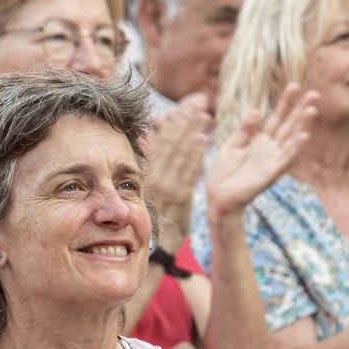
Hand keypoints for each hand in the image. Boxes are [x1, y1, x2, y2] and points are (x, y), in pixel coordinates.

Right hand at [142, 95, 212, 252]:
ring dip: (193, 132)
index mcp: (146, 170)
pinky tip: (203, 142)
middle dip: (187, 118)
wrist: (154, 248)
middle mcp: (154, 175)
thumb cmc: (151, 216)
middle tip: (201, 100)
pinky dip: (195, 156)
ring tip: (205, 115)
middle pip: (171, 140)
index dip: (176, 118)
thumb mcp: (144, 187)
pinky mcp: (179, 198)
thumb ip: (148, 162)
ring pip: (180, 154)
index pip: (162, 137)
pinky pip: (188, 173)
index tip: (189, 102)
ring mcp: (166, 186)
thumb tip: (146, 137)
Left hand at [205, 84, 316, 217]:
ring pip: (290, 140)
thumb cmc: (225, 172)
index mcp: (261, 141)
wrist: (218, 197)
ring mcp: (272, 161)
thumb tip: (257, 111)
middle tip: (314, 93)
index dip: (286, 102)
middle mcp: (270, 149)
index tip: (295, 86)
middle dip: (301, 110)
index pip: (277, 117)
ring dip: (302, 126)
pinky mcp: (270, 174)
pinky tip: (303, 136)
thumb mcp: (232, 145)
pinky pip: (285, 160)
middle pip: (289, 126)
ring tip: (311, 110)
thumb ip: (245, 130)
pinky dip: (294, 148)